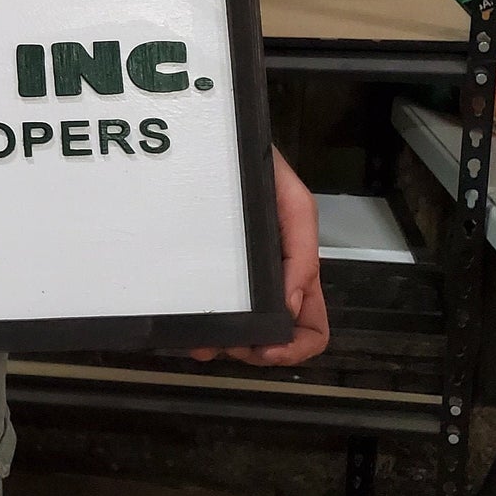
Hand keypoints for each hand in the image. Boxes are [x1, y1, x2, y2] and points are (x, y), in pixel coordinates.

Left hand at [189, 152, 328, 366]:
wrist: (221, 144)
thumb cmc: (263, 170)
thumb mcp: (294, 203)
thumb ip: (301, 252)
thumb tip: (290, 307)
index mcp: (296, 271)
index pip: (312, 327)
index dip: (295, 348)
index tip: (266, 348)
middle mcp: (268, 282)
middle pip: (272, 339)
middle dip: (253, 351)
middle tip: (228, 345)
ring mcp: (235, 279)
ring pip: (236, 331)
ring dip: (222, 344)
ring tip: (200, 340)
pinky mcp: (204, 270)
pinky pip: (207, 311)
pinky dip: (199, 327)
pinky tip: (184, 328)